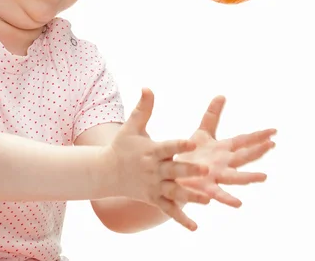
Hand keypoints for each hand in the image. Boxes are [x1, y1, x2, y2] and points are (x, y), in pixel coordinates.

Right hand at [106, 88, 210, 229]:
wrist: (107, 172)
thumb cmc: (122, 146)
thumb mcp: (131, 127)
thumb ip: (143, 108)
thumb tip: (148, 87)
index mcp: (151, 151)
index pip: (168, 147)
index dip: (180, 146)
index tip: (194, 143)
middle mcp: (153, 169)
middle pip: (174, 170)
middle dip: (190, 170)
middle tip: (207, 170)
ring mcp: (153, 186)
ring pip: (174, 192)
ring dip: (190, 196)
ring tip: (208, 200)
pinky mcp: (153, 199)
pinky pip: (168, 210)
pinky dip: (180, 219)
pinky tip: (195, 227)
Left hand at [175, 96, 275, 207]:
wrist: (175, 176)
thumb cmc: (192, 155)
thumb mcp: (202, 133)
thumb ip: (212, 116)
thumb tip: (221, 95)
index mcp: (223, 150)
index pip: (243, 141)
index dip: (257, 136)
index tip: (274, 131)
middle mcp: (223, 164)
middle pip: (243, 157)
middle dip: (257, 151)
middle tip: (272, 144)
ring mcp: (216, 178)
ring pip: (236, 178)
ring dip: (249, 178)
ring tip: (264, 176)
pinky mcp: (205, 189)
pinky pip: (218, 195)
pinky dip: (228, 199)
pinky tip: (239, 203)